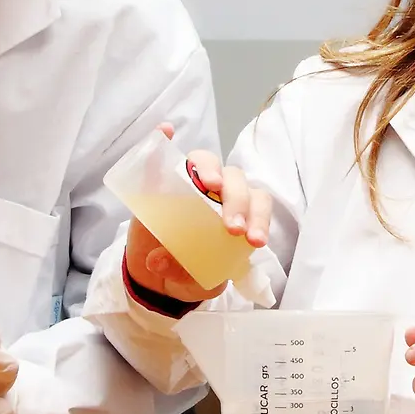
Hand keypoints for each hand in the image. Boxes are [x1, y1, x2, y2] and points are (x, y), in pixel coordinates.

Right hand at [124, 122, 271, 304]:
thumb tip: (159, 262)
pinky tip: (165, 131)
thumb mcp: (192, 282)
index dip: (260, 217)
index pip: (257, 203)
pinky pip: (160, 156)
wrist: (155, 278)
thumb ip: (182, 273)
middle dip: (238, 200)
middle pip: (235, 180)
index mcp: (236, 212)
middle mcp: (215, 192)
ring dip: (210, 168)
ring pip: (205, 161)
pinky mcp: (157, 181)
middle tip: (232, 228)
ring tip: (211, 184)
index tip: (253, 240)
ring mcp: (186, 183)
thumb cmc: (187, 274)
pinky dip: (162, 141)